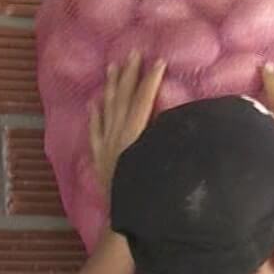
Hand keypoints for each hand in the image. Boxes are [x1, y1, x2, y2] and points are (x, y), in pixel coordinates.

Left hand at [90, 53, 167, 197]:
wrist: (123, 220)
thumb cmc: (146, 195)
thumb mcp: (160, 166)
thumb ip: (167, 143)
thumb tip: (179, 122)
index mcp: (135, 136)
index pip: (144, 101)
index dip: (151, 80)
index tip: (158, 61)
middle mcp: (118, 136)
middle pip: (124, 99)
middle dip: (130, 75)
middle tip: (133, 53)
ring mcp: (106, 144)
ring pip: (107, 109)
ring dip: (112, 87)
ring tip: (112, 66)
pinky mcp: (99, 156)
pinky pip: (95, 130)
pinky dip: (95, 115)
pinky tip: (94, 102)